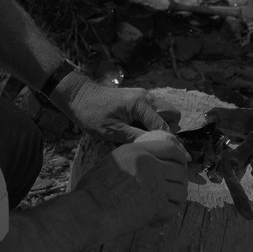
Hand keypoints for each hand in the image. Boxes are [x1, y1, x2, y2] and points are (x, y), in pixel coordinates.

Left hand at [53, 76, 180, 143]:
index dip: (168, 142)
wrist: (79, 97)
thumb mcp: (113, 131)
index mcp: (141, 104)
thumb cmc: (92, 114)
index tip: (169, 155)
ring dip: (161, 125)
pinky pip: (154, 110)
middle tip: (153, 142)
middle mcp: (147, 97)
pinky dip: (153, 121)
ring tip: (145, 137)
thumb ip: (137, 137)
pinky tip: (139, 130)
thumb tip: (155, 147)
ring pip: (165, 111)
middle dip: (169, 130)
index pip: (165, 125)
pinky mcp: (138, 98)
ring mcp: (143, 96)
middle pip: (173, 114)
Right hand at [74, 136, 188, 233]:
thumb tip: (149, 161)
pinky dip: (167, 215)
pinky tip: (156, 218)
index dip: (180, 157)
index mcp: (138, 151)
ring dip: (175, 199)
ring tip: (165, 205)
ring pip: (180, 190)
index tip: (180, 165)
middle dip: (180, 180)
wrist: (90, 210)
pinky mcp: (157, 205)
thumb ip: (134, 159)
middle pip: (180, 170)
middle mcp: (150, 164)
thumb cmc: (93, 189)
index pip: (170, 148)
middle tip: (174, 189)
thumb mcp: (113, 162)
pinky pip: (174, 209)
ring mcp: (156, 185)